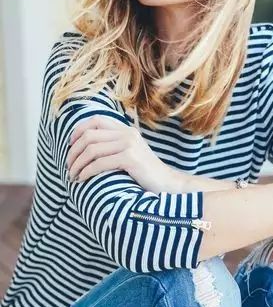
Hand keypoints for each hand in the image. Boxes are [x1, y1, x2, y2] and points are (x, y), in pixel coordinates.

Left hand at [67, 115, 186, 193]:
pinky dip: (87, 171)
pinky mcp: (130, 159)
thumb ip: (116, 148)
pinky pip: (100, 163)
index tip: (70, 146)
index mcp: (127, 130)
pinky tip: (82, 179)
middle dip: (74, 151)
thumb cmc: (148, 176)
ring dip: (77, 164)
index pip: (96, 121)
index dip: (78, 131)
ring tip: (72, 176)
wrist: (170, 185)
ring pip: (92, 150)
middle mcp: (127, 134)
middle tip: (68, 166)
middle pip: (89, 136)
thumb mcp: (132, 156)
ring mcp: (129, 145)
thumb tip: (90, 150)